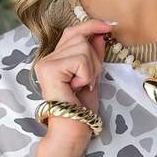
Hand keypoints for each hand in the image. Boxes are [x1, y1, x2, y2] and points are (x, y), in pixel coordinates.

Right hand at [33, 19, 113, 156]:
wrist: (73, 130)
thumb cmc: (82, 109)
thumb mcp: (92, 76)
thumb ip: (94, 56)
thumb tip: (101, 33)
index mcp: (55, 59)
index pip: (73, 32)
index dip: (91, 26)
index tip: (110, 26)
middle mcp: (46, 58)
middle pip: (80, 38)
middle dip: (94, 59)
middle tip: (88, 81)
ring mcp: (46, 63)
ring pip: (82, 48)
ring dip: (91, 69)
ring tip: (82, 86)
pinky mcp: (50, 69)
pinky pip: (80, 60)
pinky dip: (86, 75)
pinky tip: (76, 88)